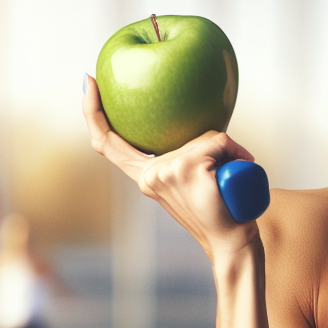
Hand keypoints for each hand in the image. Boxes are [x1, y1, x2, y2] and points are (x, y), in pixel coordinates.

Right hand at [82, 73, 258, 262]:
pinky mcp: (188, 168)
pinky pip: (219, 142)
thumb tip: (196, 131)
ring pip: (205, 138)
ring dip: (227, 154)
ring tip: (233, 183)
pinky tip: (240, 173)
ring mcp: (166, 170)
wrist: (231, 245)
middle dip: (213, 149)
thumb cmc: (219, 215)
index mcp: (144, 178)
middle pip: (181, 135)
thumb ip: (180, 162)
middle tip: (225, 177)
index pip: (108, 143)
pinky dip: (236, 153)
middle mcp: (149, 175)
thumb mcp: (190, 184)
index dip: (92, 112)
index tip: (87, 82)